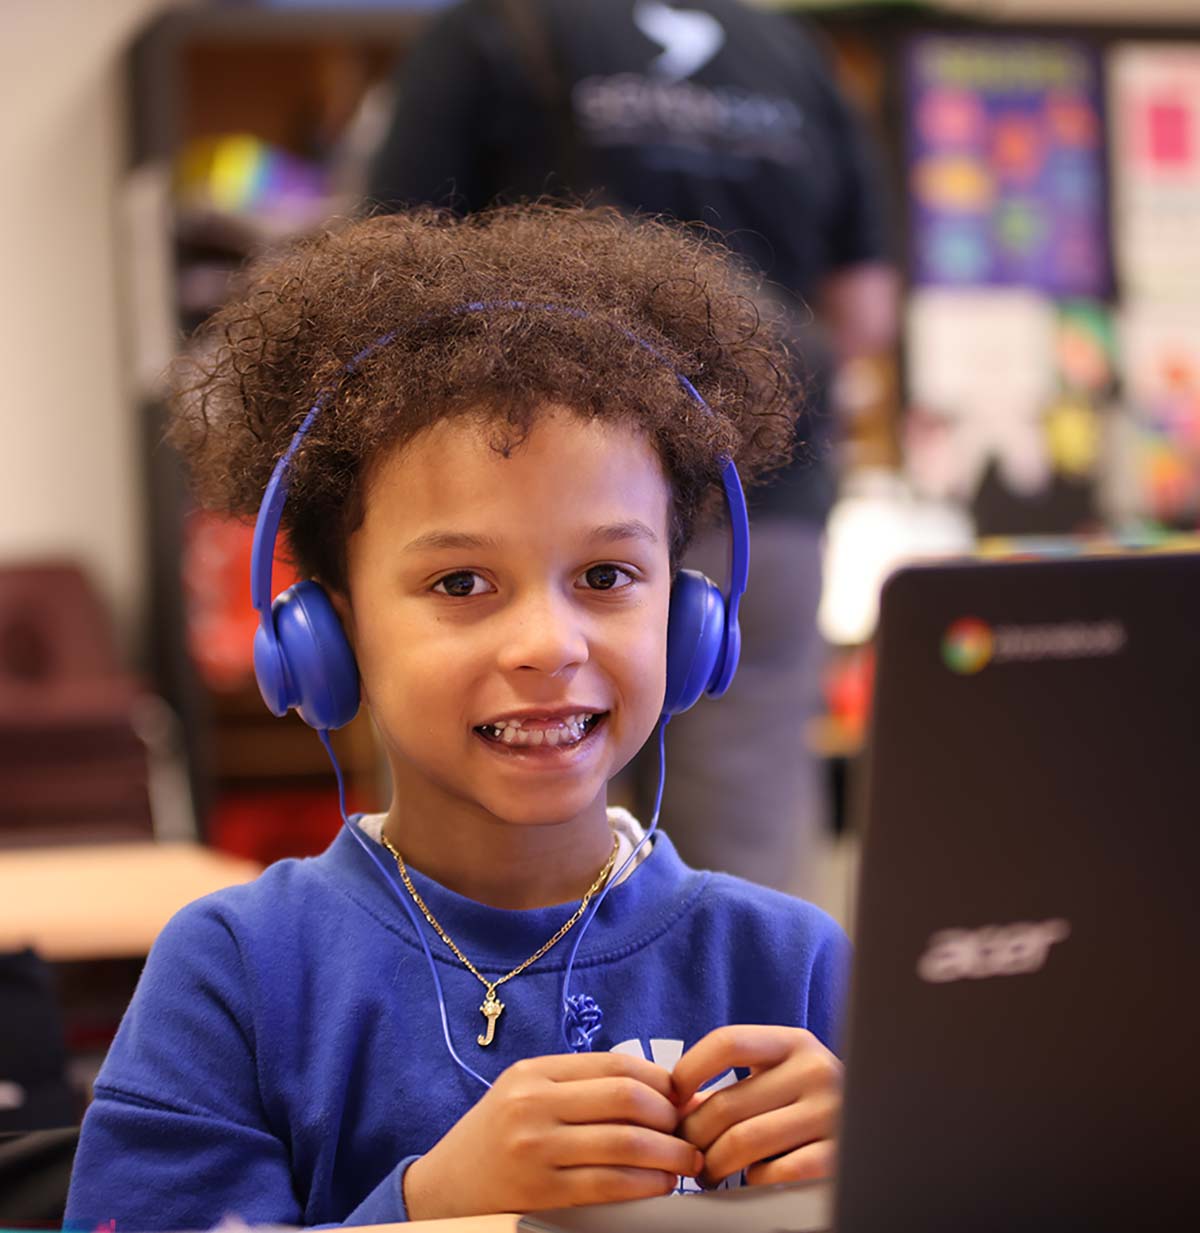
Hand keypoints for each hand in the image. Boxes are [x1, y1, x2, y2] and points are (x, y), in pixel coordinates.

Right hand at [401, 1052, 702, 1218]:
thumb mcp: (528, 1094)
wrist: (442, 1190)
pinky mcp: (541, 1193)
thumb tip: (660, 1088)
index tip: (683, 1097)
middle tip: (692, 1129)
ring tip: (689, 1161)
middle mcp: (534, 1104)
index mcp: (535, 1073)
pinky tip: (662, 1185)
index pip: (616, 1064)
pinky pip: (609, 1185)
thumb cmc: (498, 1138)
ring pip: (625, 1142)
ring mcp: (536, 1149)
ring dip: (670, 1153)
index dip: (660, 1080)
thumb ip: (581, 1086)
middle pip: (626, 1098)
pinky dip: (647, 1184)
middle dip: (671, 1116)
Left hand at [673, 1025, 840, 1187]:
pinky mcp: (838, 1157)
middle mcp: (815, 1071)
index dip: (689, 1070)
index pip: (727, 1042)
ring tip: (707, 1173)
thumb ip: (732, 1083)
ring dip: (713, 1164)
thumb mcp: (777, 1077)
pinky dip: (752, 1181)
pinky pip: (774, 1173)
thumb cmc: (804, 1104)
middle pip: (728, 1102)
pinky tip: (750, 1179)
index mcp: (794, 1042)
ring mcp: (831, 1113)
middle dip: (693, 1134)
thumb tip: (672, 1106)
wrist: (873, 1124)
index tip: (673, 1100)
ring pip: (744, 1142)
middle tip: (685, 1152)